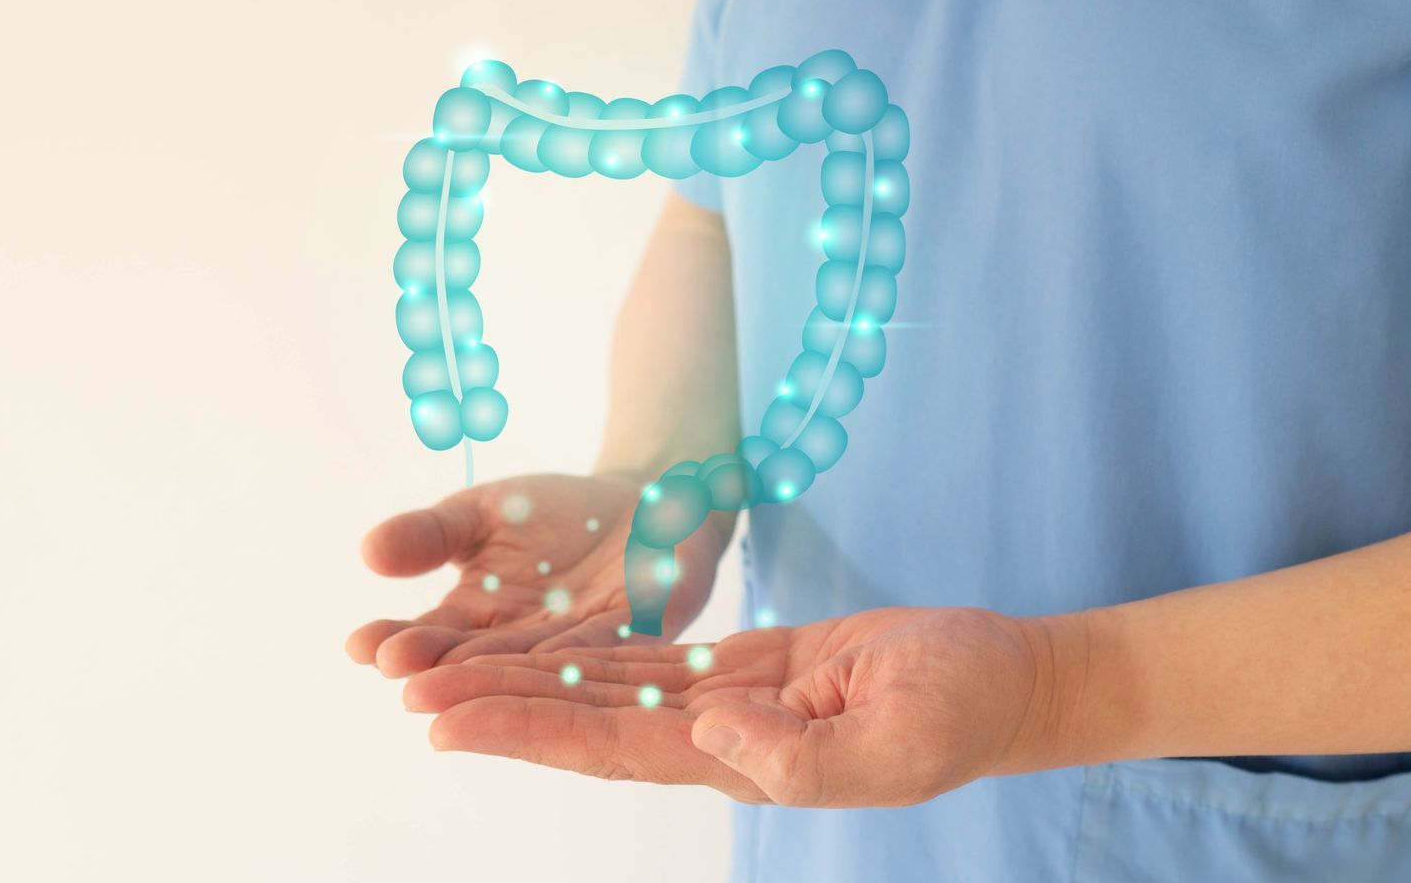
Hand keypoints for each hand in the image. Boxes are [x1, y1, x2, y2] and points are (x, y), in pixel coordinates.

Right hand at [344, 473, 733, 676]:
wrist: (644, 498)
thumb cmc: (555, 513)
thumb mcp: (482, 512)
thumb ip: (433, 533)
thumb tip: (368, 550)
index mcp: (480, 622)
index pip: (431, 637)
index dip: (397, 642)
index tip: (361, 645)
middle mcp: (526, 646)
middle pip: (477, 662)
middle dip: (438, 667)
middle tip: (395, 671)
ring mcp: (582, 645)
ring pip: (536, 665)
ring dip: (498, 676)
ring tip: (456, 681)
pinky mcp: (640, 631)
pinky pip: (611, 645)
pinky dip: (582, 652)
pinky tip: (554, 656)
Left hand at [403, 606, 1053, 807]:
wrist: (1003, 679)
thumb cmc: (963, 709)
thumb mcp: (895, 740)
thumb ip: (799, 752)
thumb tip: (708, 730)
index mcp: (741, 762)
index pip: (608, 749)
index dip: (524, 735)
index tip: (447, 721)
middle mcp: (717, 740)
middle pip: (584, 723)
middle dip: (497, 706)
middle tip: (407, 689)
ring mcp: (729, 704)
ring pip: (607, 691)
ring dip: (527, 680)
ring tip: (449, 667)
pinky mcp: (748, 668)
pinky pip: (652, 662)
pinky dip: (592, 654)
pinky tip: (541, 648)